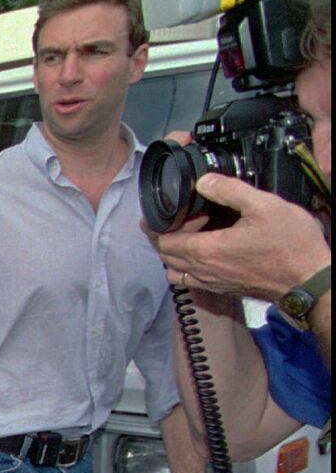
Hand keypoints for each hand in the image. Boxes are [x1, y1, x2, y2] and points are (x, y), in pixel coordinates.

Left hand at [146, 174, 329, 300]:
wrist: (308, 279)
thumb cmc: (291, 245)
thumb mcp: (264, 205)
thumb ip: (229, 190)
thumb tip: (204, 182)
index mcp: (205, 250)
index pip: (163, 240)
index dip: (165, 224)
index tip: (180, 211)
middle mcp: (202, 271)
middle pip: (166, 255)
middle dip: (170, 235)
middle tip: (191, 219)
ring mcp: (211, 284)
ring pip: (175, 270)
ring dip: (178, 253)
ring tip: (198, 235)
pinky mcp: (221, 290)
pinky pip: (191, 280)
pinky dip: (189, 267)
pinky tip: (210, 251)